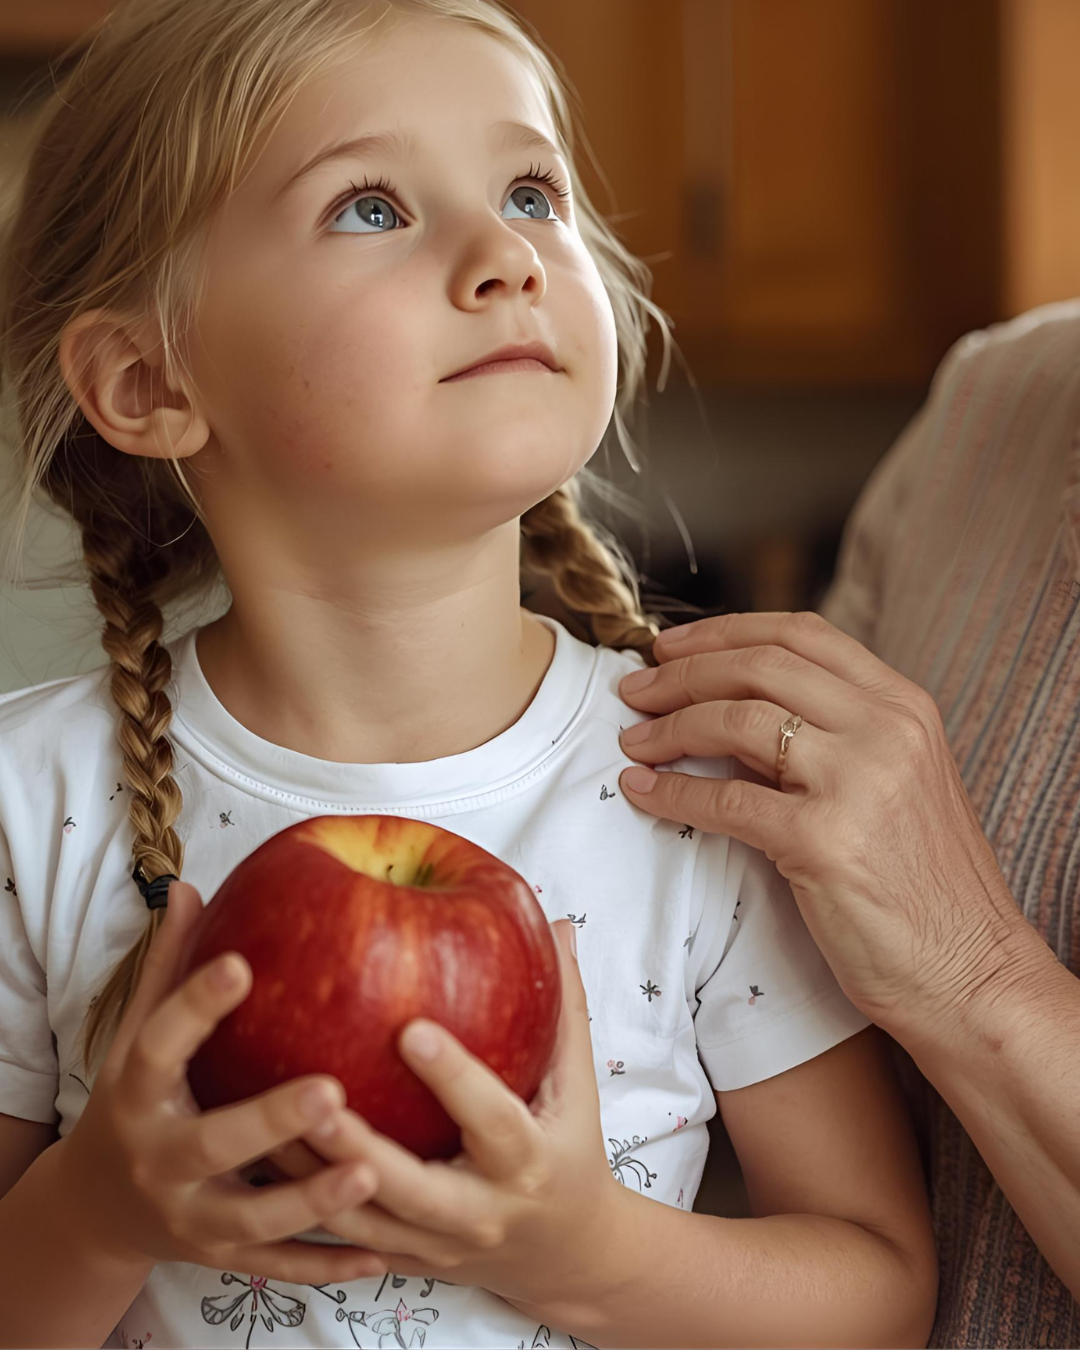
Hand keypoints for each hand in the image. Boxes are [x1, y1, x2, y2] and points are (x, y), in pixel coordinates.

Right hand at [57, 880, 386, 1285]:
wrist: (99, 1207)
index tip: (241, 964)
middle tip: (331, 1089)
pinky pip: (276, 1267)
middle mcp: (158, 1159)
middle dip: (269, 1123)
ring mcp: (188, 1216)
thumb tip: (190, 886)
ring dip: (310, 1201)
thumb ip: (169, 968)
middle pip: (210, 1145)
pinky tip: (379, 1252)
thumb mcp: (139, 1038)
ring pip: (251, 1217)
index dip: (195, 1006)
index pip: (158, 1044)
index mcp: (138, 1093)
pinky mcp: (219, 1258)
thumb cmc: (139, 1099)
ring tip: (369, 1172)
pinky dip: (326, 1264)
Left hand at [262, 919, 622, 1319]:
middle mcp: (482, 1213)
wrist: (563, 1252)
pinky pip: (343, 1238)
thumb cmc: (567, 1148)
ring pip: (361, 1223)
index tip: (411, 1028)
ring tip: (267, 1120)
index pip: (492, 1118)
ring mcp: (437, 1246)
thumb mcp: (576, 1084)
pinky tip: (262, 1151)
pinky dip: (301, 1198)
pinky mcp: (403, 1260)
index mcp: (528, 1162)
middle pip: (411, 1189)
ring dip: (311, 1177)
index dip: (454, 1076)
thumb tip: (557, 923)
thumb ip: (564, 1007)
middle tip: (315, 1095)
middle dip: (359, 1148)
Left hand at [615, 611, 1050, 1037]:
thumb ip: (836, 734)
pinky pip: (725, 801)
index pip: (800, 634)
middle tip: (633, 691)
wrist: (973, 974)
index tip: (670, 647)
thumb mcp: (896, 781)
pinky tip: (642, 793)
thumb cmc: (925, 887)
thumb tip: (735, 706)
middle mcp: (886, 728)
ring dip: (669, 727)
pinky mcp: (825, 841)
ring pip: (736, 720)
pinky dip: (672, 793)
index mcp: (905, 705)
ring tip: (633, 742)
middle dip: (682, 674)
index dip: (722, 632)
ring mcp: (858, 781)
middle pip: (759, 666)